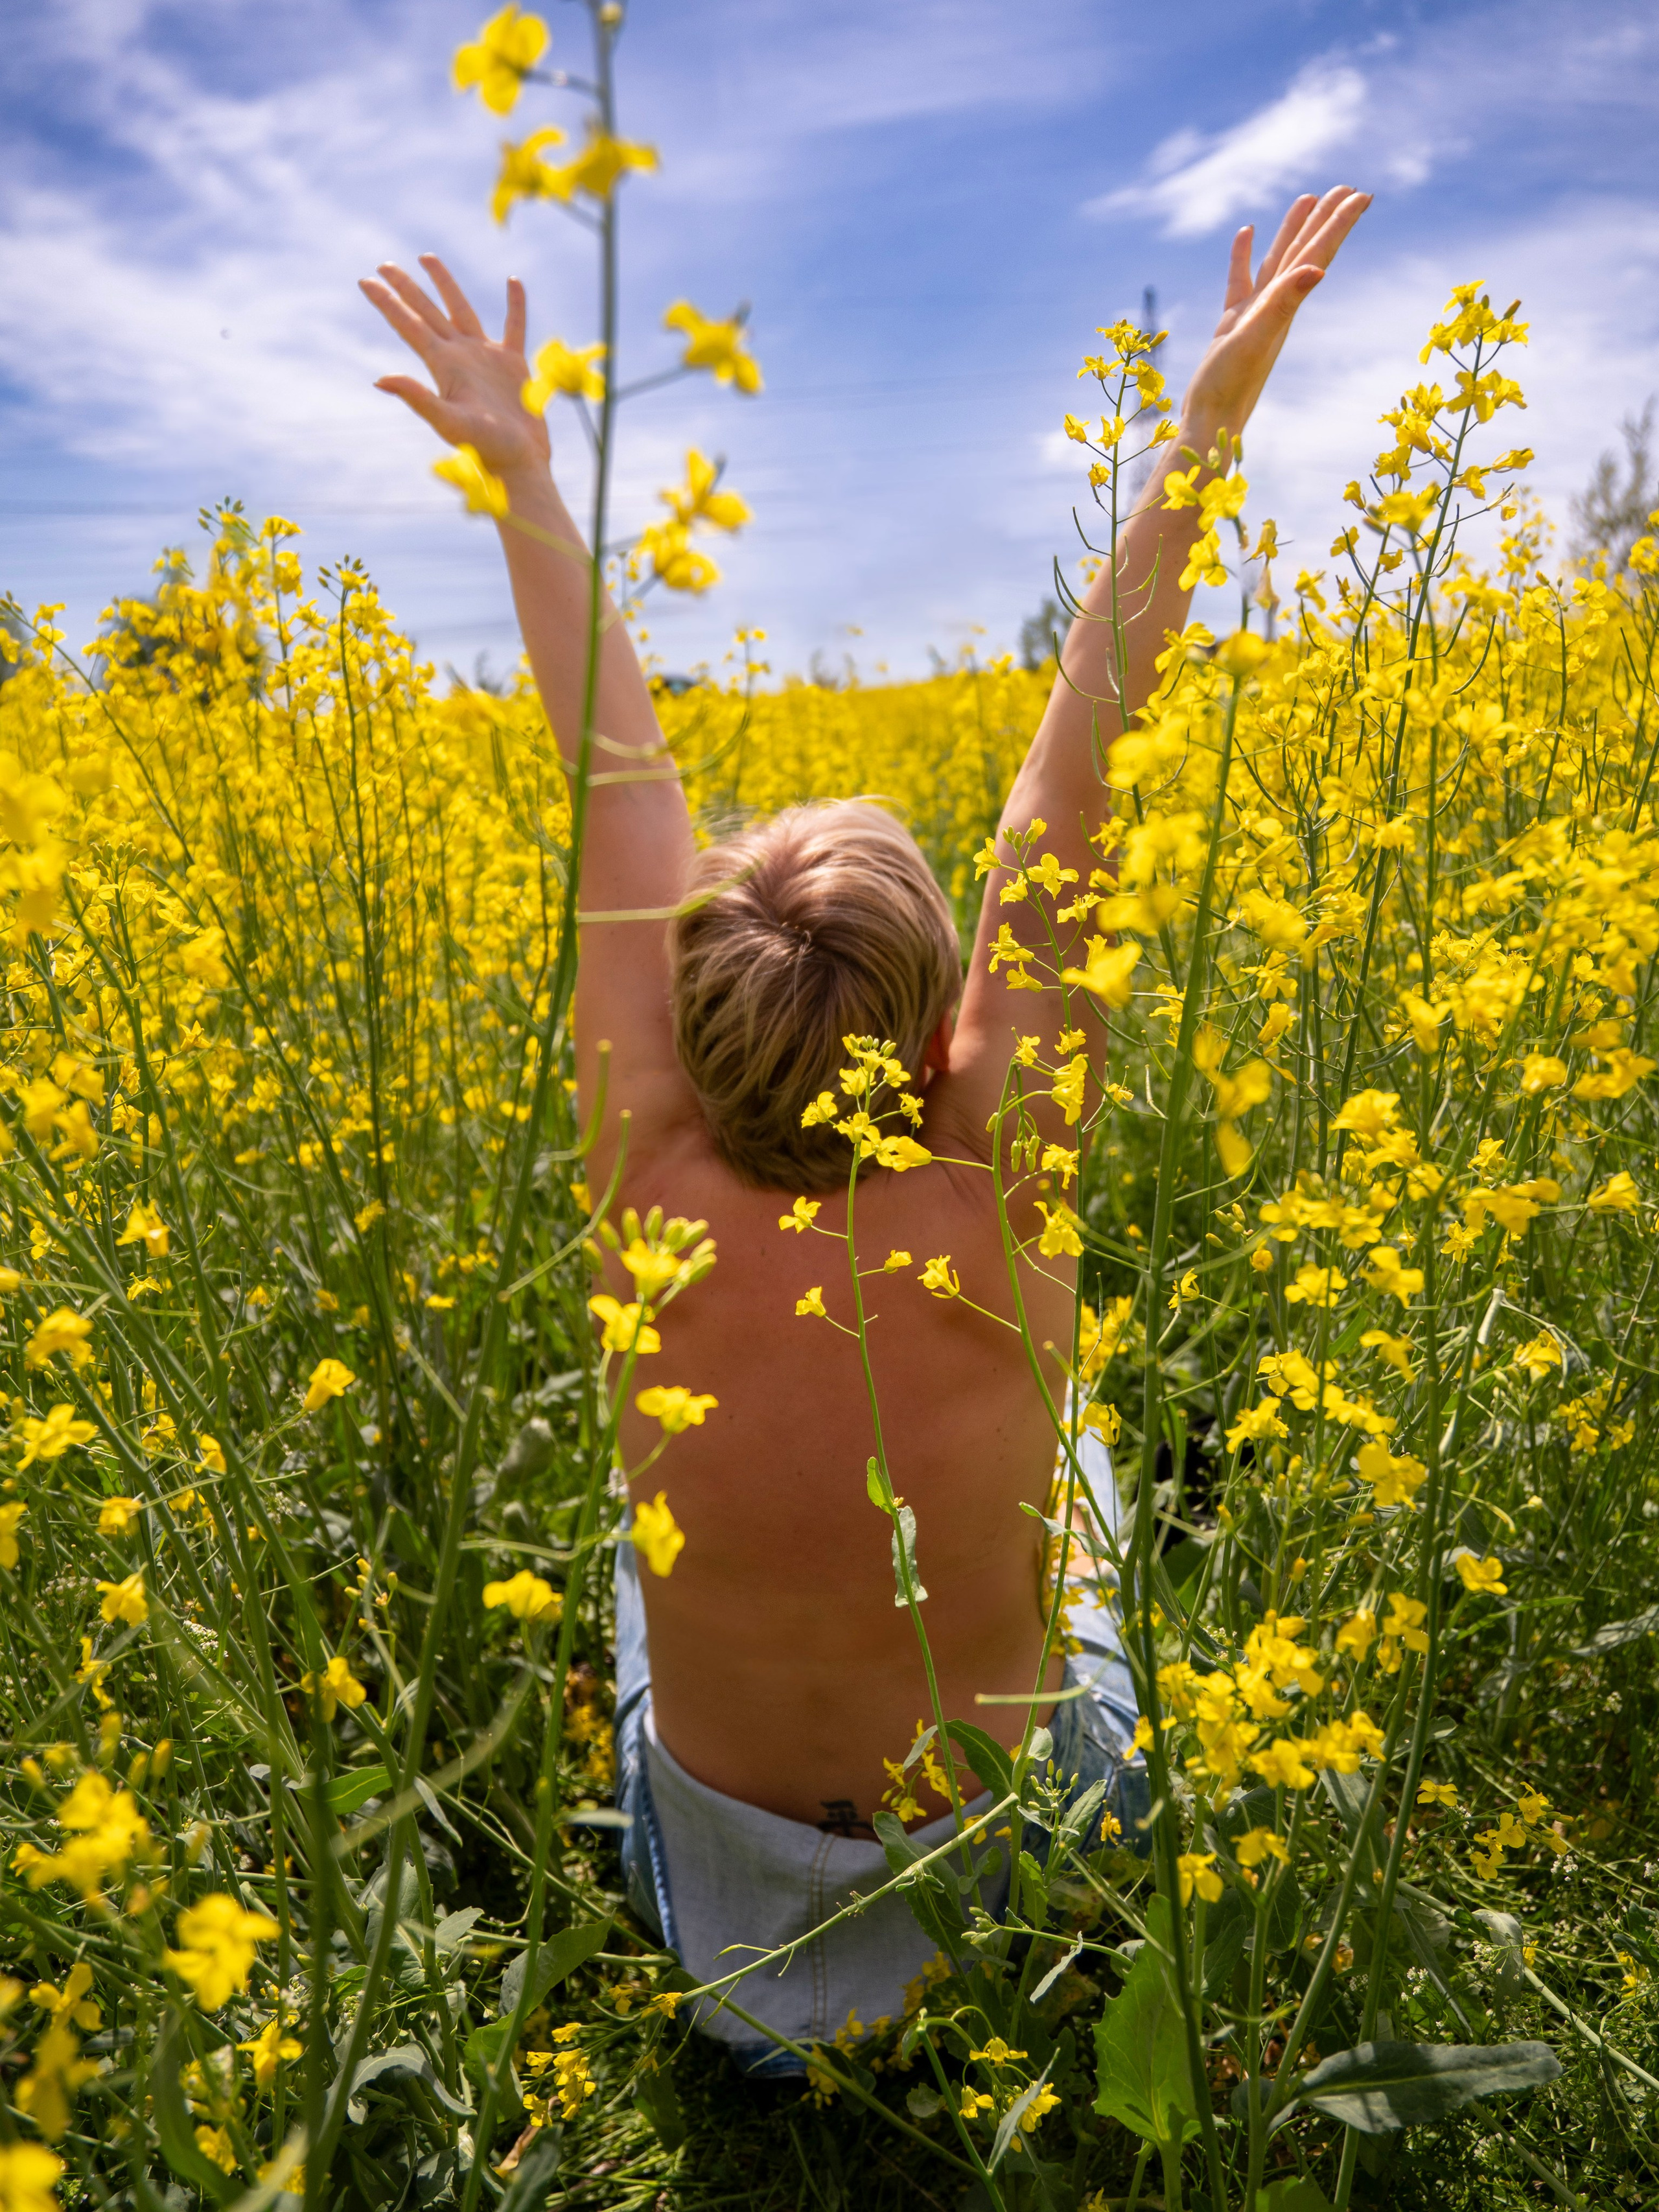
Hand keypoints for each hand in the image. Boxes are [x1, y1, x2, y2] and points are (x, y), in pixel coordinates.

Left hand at [359, 254, 549, 479]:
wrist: (520, 463)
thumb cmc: (486, 448)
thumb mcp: (449, 422)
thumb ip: (418, 398)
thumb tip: (381, 380)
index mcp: (443, 365)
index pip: (409, 325)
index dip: (387, 302)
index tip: (365, 280)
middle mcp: (460, 356)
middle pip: (427, 311)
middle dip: (406, 287)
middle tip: (384, 264)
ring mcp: (485, 358)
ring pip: (461, 309)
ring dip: (445, 284)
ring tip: (427, 258)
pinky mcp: (513, 364)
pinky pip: (514, 326)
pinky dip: (515, 305)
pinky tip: (513, 282)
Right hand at [1179, 187, 1370, 448]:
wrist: (1210, 422)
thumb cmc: (1230, 385)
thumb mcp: (1256, 339)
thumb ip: (1283, 303)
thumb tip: (1316, 269)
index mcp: (1284, 303)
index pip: (1317, 253)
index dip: (1339, 224)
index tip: (1361, 196)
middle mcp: (1276, 305)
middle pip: (1306, 251)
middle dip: (1326, 219)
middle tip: (1348, 188)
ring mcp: (1255, 313)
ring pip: (1278, 261)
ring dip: (1293, 230)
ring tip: (1307, 198)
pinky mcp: (1233, 323)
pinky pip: (1242, 279)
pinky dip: (1244, 254)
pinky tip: (1247, 233)